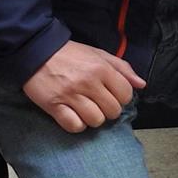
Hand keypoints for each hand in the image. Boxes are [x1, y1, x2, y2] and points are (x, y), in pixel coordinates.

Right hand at [22, 40, 145, 133]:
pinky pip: (74, 126)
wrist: (36, 51)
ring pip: (95, 121)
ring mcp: (71, 95)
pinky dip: (76, 125)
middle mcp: (88, 82)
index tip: (112, 95)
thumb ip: (122, 68)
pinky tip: (74, 115)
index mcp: (101, 68)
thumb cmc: (70, 54)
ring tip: (85, 109)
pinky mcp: (54, 106)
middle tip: (98, 103)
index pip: (125, 94)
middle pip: (112, 111)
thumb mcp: (98, 54)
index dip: (121, 98)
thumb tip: (141, 84)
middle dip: (108, 110)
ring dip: (92, 118)